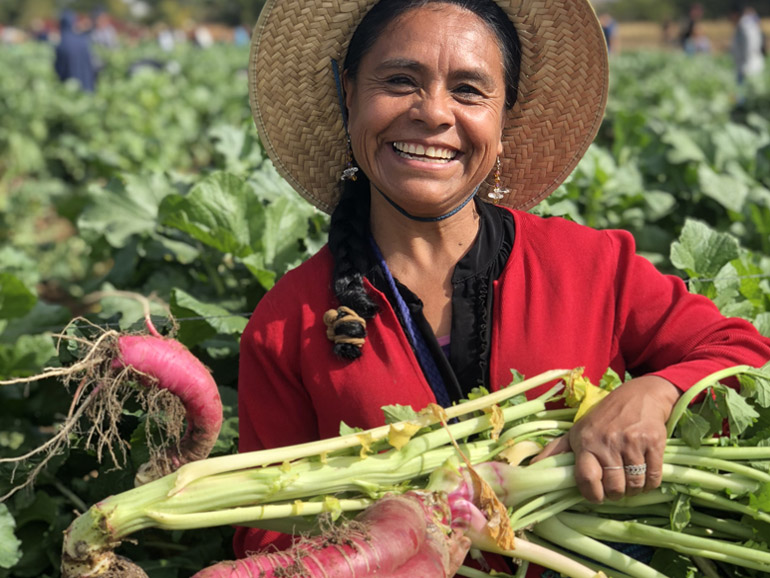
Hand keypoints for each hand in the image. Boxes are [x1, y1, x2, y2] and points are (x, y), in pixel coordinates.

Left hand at [533, 375, 680, 502]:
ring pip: (634, 485)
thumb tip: (533, 467)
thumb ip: (557, 450)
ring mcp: (631, 442)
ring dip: (633, 490)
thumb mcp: (577, 430)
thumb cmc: (604, 417)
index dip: (592, 494)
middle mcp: (607, 441)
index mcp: (585, 440)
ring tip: (629, 483)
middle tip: (615, 488)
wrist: (639, 396)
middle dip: (615, 494)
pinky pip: (653, 477)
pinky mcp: (653, 442)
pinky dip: (650, 484)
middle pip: (613, 487)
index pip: (586, 478)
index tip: (596, 496)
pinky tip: (644, 477)